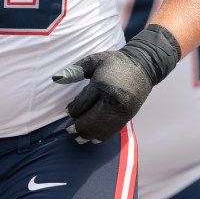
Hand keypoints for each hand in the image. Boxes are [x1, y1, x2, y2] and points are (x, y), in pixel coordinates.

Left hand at [53, 25, 179, 142]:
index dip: (73, 110)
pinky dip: (102, 136)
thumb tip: (56, 78)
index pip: (83, 103)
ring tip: (78, 138)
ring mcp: (122, 110)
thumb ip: (75, 70)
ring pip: (102, 128)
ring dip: (89, 134)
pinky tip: (93, 138)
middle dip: (79, 127)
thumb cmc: (115, 62)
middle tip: (69, 130)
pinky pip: (113, 130)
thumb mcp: (94, 60)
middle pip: (92, 119)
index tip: (67, 112)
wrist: (143, 65)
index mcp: (102, 85)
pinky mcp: (129, 115)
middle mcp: (113, 99)